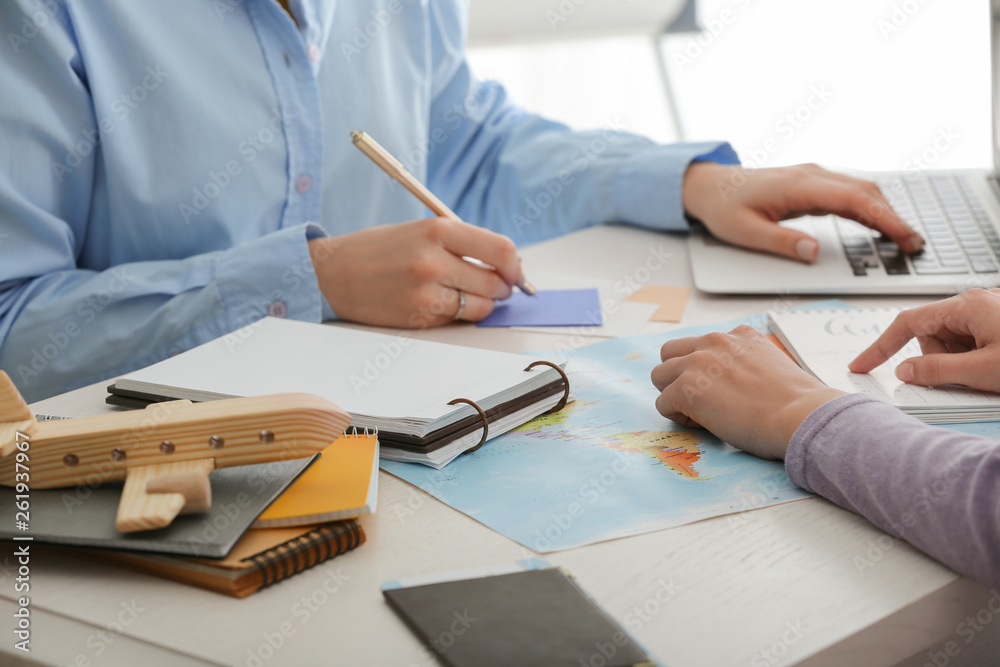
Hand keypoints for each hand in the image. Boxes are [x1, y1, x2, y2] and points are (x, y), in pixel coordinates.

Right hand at [309, 217, 523, 327]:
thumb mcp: (420, 230)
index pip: (500, 249)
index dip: (514, 264)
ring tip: (470, 295)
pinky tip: (440, 303)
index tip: (515, 270)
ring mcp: (426, 293)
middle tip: (498, 286)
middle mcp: (433, 261)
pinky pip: (455, 320)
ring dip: (484, 304)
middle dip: (503, 287)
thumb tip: (505, 262)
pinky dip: (457, 315)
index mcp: (437, 231)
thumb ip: (460, 242)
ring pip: (480, 307)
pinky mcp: (418, 318)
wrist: (331, 273)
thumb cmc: (378, 249)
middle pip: (495, 282)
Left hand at [651, 325, 844, 459]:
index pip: (704, 345)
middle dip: (678, 375)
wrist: (800, 415)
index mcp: (739, 335)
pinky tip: (702, 424)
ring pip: (659, 375)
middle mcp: (715, 342)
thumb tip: (738, 383)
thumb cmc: (796, 403)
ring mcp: (697, 363)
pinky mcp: (686, 388)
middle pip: (671, 352)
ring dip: (674, 395)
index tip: (724, 390)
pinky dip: (677, 416)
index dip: (707, 370)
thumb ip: (749, 364)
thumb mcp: (774, 365)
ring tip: (700, 414)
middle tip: (700, 400)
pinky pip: (662, 403)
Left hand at [682, 162, 923, 262]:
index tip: (905, 237)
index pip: (854, 200)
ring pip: (860, 188)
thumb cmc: (724, 207)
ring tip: (903, 237)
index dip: (884, 219)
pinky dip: (868, 206)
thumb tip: (813, 252)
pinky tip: (878, 223)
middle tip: (914, 244)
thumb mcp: (745, 232)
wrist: (709, 186)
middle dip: (893, 217)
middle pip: (865, 191)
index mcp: (798, 186)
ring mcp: (813, 176)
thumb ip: (781, 243)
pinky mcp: (811, 183)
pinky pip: (848, 191)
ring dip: (884, 210)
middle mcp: (811, 175)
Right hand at [849, 289, 999, 392]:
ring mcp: (990, 311)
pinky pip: (971, 341)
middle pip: (932, 335)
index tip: (862, 365)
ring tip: (990, 370)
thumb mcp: (983, 370)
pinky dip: (974, 358)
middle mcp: (976, 302)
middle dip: (939, 359)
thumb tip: (905, 371)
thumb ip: (939, 371)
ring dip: (961, 360)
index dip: (881, 346)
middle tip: (968, 375)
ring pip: (952, 341)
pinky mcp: (999, 323)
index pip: (907, 323)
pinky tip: (995, 364)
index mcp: (967, 305)